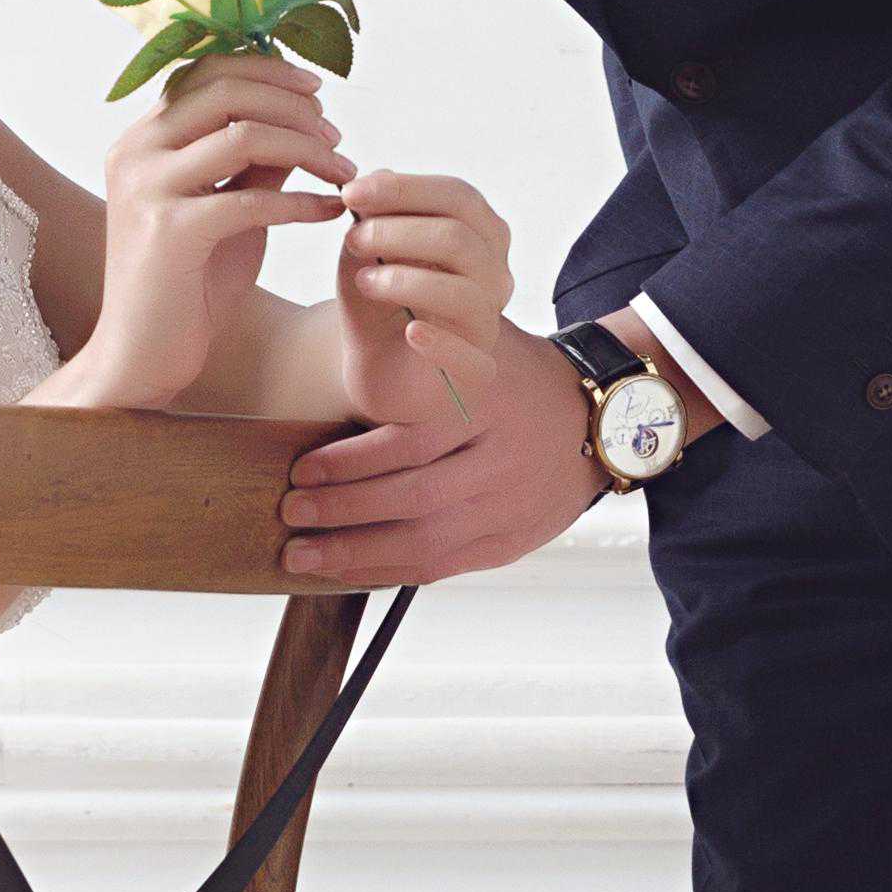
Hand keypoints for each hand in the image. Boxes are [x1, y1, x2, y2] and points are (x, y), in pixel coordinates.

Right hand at [80, 48, 352, 410]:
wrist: (142, 354)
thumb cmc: (187, 282)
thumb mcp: (226, 207)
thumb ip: (254, 161)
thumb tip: (304, 118)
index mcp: (142, 137)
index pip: (207, 70)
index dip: (268, 70)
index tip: (317, 90)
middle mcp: (135, 151)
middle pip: (228, 91)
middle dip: (295, 106)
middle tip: (337, 132)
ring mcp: (147, 188)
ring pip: (244, 134)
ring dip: (308, 149)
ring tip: (345, 171)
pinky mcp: (169, 232)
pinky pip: (252, 199)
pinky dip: (302, 201)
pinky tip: (332, 211)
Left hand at [280, 311, 606, 583]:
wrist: (602, 420)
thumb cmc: (518, 376)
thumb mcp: (482, 342)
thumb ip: (429, 339)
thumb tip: (352, 321)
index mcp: (489, 406)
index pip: (411, 443)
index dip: (351, 462)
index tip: (300, 469)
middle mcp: (503, 460)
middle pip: (413, 498)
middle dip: (342, 511)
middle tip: (289, 511)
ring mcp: (510, 507)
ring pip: (424, 542)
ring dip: (355, 552)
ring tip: (300, 553)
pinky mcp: (512, 541)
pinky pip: (443, 567)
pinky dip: (389, 570)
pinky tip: (347, 569)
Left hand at [330, 163, 513, 431]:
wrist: (372, 359)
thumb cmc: (377, 295)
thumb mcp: (366, 248)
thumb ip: (374, 214)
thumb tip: (379, 175)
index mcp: (479, 234)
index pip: (458, 197)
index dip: (404, 190)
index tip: (351, 193)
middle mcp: (494, 275)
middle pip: (460, 240)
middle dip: (399, 232)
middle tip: (354, 239)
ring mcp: (489, 324)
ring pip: (464, 293)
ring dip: (406, 281)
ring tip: (364, 281)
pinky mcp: (476, 371)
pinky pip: (472, 358)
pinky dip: (441, 342)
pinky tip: (412, 332)